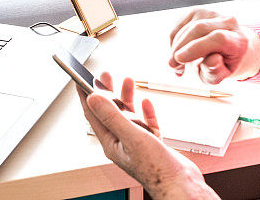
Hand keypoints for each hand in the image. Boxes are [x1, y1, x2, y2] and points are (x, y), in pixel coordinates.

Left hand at [77, 72, 217, 199]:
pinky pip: (145, 124)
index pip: (93, 115)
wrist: (179, 185)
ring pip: (128, 116)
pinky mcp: (151, 144)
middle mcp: (121, 142)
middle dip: (107, 92)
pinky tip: (146, 103)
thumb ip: (112, 116)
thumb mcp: (131, 136)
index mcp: (111, 142)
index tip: (80, 79)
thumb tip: (93, 98)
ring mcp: (136, 143)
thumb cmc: (155, 169)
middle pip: (110, 112)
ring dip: (126, 98)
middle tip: (105, 75)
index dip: (86, 95)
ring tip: (127, 81)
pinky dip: (145, 111)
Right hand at [168, 9, 259, 83]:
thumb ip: (216, 72)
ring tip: (177, 66)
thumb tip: (211, 60)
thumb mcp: (219, 76)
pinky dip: (173, 43)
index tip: (179, 59)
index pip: (218, 38)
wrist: (224, 51)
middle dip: (181, 46)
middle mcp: (228, 22)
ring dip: (175, 48)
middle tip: (173, 65)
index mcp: (238, 40)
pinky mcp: (197, 12)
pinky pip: (178, 28)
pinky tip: (178, 54)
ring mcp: (212, 14)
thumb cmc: (221, 66)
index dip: (196, 47)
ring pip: (186, 28)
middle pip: (199, 28)